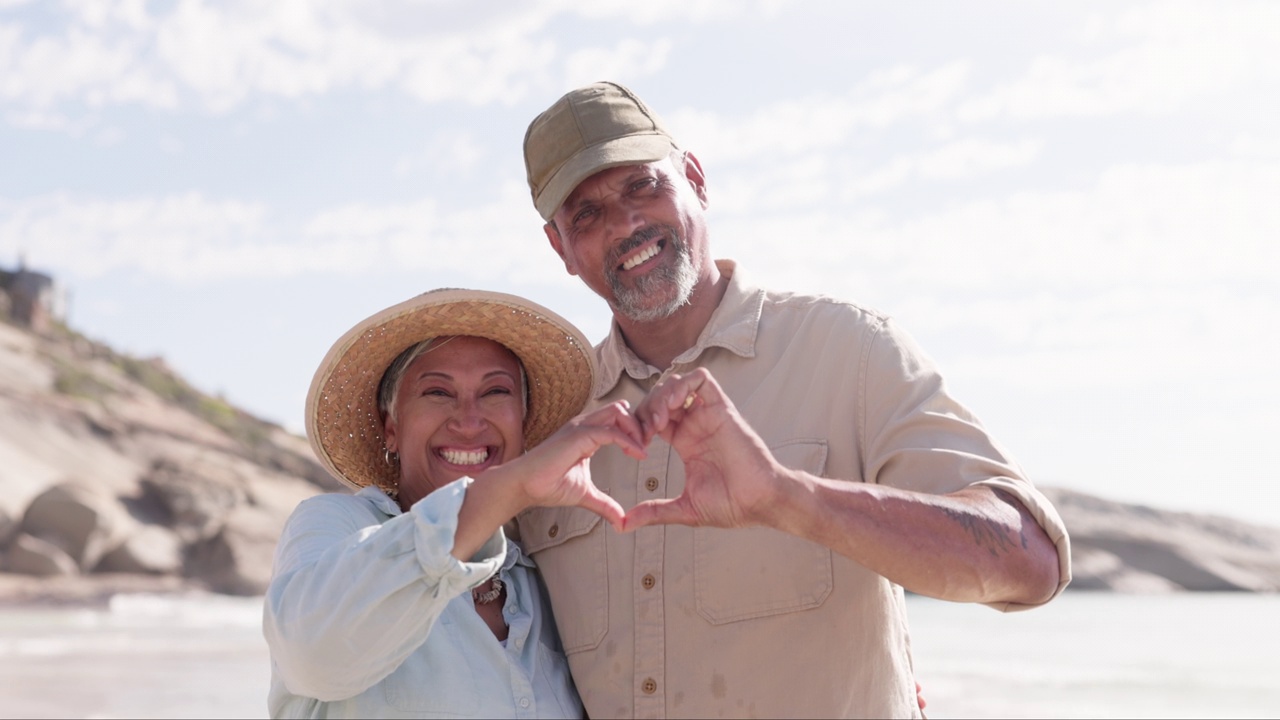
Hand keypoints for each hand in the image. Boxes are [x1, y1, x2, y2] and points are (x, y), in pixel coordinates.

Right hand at [504, 400, 644, 529]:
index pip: (619, 418)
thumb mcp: (586, 495)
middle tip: (651, 446)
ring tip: (645, 450)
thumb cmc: (548, 485)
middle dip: (641, 424)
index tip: (647, 450)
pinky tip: (640, 455)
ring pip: (620, 412)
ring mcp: (581, 427)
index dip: (636, 430)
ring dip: (637, 429)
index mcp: (588, 433)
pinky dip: (629, 441)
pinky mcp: (578, 435)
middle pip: (623, 409)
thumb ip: (605, 504)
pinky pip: (612, 432)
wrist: (524, 487)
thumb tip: (621, 521)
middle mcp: (585, 424)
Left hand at [624, 368, 783, 530]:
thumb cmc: (731, 505)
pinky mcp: (723, 409)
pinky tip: (675, 406)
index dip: (638, 424)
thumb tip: (624, 525)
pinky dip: (683, 385)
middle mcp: (696, 425)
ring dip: (661, 396)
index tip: (636, 445)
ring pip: (677, 384)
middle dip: (646, 408)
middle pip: (661, 397)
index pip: (654, 417)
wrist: (759, 501)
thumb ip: (654, 511)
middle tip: (646, 431)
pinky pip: (702, 380)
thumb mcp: (684, 509)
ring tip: (659, 420)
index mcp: (686, 442)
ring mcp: (709, 415)